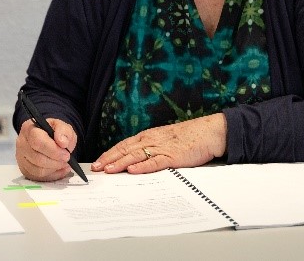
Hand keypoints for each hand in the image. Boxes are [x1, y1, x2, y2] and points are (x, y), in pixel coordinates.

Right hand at [16, 118, 76, 181]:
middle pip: (37, 158)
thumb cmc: (53, 132)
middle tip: (66, 159)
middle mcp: (21, 143)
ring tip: (63, 163)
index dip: (53, 150)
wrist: (48, 139)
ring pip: (38, 170)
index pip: (37, 141)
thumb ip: (64, 131)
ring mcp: (21, 158)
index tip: (66, 153)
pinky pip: (39, 177)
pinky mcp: (25, 169)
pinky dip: (52, 175)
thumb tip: (63, 142)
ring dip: (54, 169)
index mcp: (29, 129)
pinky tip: (59, 169)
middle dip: (55, 161)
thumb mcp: (62, 126)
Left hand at [92, 113, 226, 174]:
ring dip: (120, 163)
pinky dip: (142, 166)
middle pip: (125, 149)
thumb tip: (134, 160)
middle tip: (96, 168)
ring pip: (136, 155)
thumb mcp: (163, 140)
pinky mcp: (172, 157)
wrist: (207, 133)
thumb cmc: (187, 138)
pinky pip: (155, 162)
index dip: (109, 153)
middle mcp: (151, 140)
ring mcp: (161, 148)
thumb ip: (150, 148)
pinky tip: (132, 170)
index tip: (98, 162)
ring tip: (108, 170)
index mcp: (148, 136)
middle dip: (109, 159)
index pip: (123, 145)